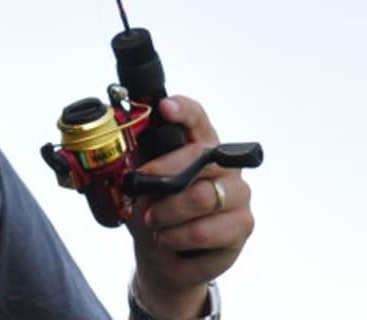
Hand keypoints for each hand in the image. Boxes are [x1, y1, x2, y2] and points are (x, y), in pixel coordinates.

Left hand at [126, 96, 254, 317]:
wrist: (163, 259)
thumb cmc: (154, 215)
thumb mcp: (139, 187)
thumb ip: (138, 162)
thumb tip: (124, 142)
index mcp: (200, 146)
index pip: (197, 118)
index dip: (183, 110)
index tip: (164, 107)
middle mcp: (226, 165)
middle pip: (200, 157)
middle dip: (162, 180)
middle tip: (143, 202)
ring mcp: (239, 194)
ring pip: (201, 197)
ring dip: (167, 215)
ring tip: (155, 225)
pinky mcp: (243, 225)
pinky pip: (204, 230)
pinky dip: (177, 237)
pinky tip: (168, 240)